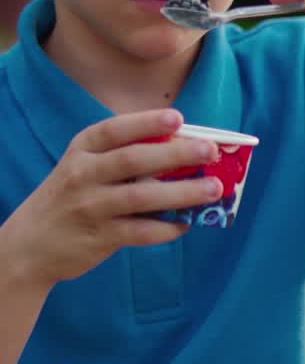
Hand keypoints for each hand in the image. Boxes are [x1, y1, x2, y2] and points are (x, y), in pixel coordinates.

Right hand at [1, 110, 224, 288]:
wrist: (29, 245)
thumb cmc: (72, 197)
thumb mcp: (84, 168)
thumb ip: (123, 157)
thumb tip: (186, 149)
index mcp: (82, 150)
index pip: (114, 130)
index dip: (147, 123)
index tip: (178, 118)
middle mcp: (83, 174)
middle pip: (133, 160)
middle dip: (176, 154)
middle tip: (210, 151)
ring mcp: (90, 207)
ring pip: (141, 197)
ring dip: (182, 192)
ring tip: (214, 189)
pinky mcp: (99, 237)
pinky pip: (140, 232)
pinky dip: (167, 228)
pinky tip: (187, 223)